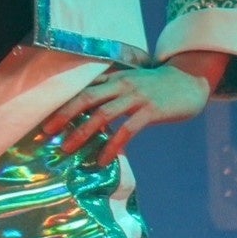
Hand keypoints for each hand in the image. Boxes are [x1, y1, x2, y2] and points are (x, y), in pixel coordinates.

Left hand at [41, 58, 215, 166]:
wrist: (190, 81)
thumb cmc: (157, 86)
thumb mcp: (131, 82)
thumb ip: (111, 92)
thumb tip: (89, 114)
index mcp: (114, 78)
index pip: (83, 90)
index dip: (63, 104)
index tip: (46, 120)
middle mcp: (122, 85)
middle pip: (86, 99)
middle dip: (64, 116)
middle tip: (47, 133)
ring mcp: (137, 97)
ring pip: (103, 115)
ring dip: (82, 133)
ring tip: (67, 149)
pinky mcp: (151, 111)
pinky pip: (127, 130)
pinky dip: (112, 146)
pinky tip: (102, 159)